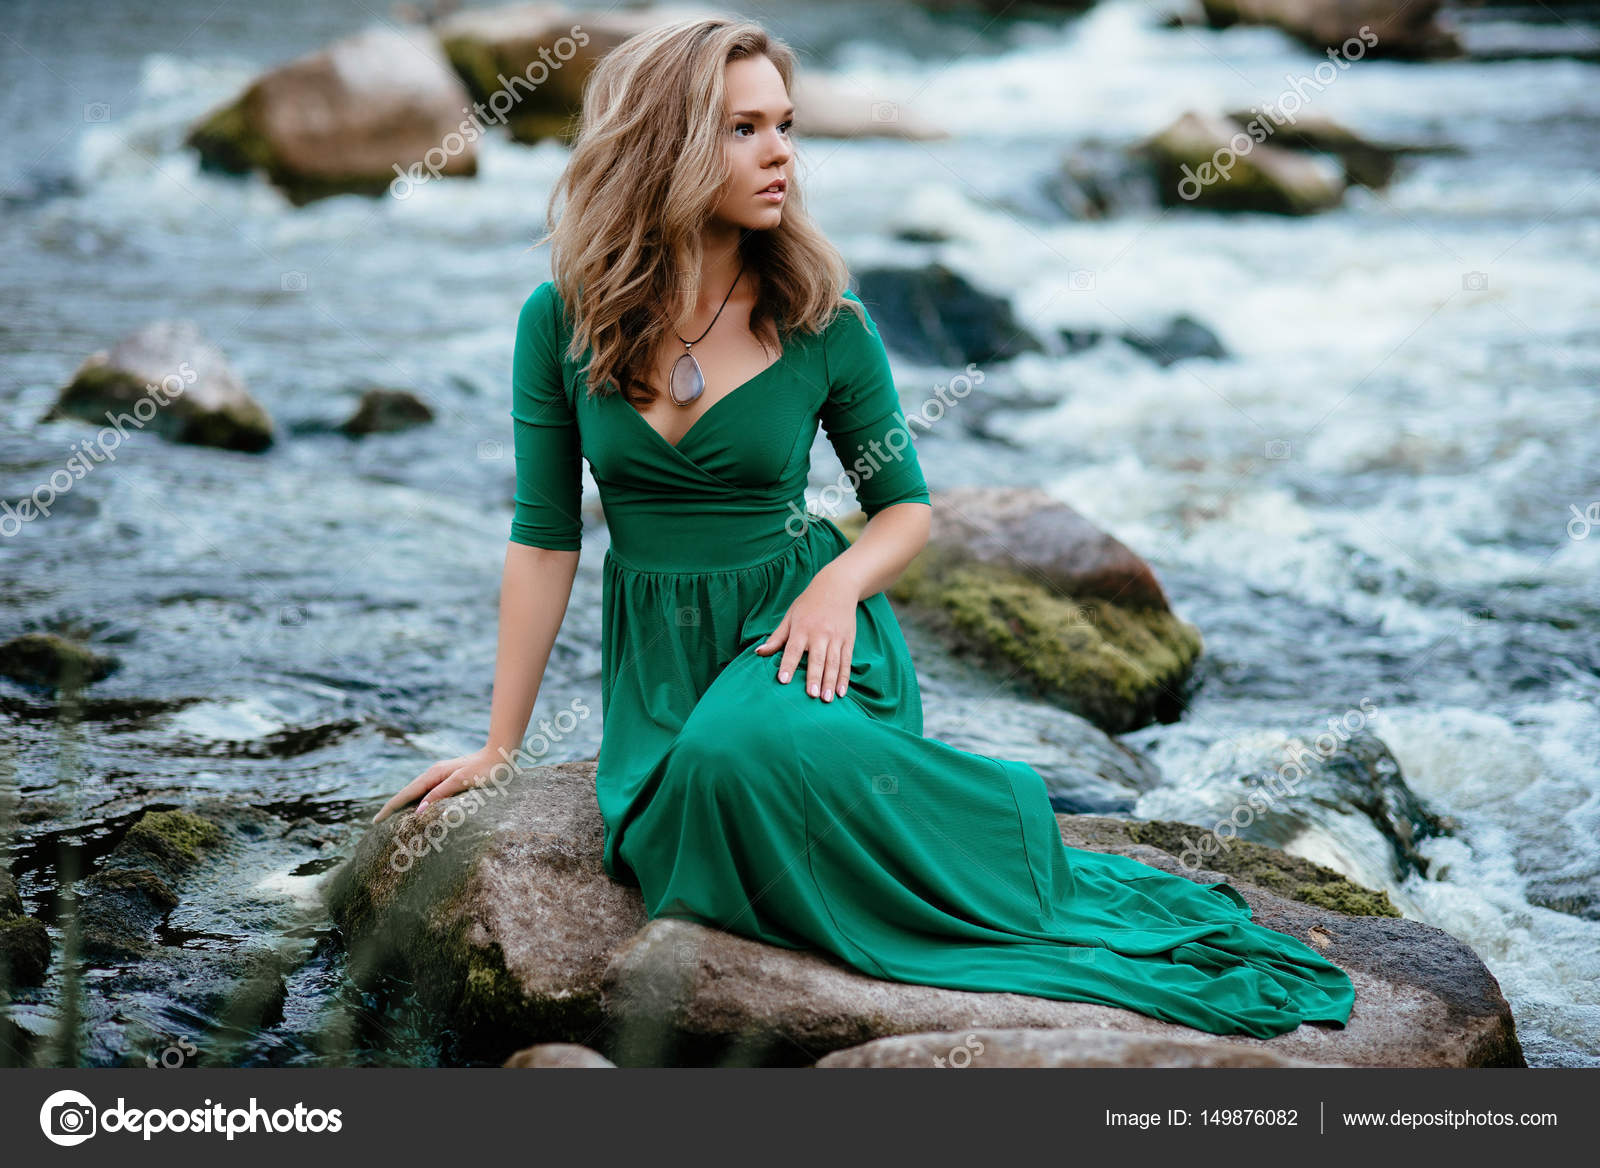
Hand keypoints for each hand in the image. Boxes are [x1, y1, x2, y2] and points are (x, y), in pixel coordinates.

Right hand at [371, 744, 509, 823]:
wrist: (502, 754)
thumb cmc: (485, 769)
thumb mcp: (462, 782)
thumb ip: (440, 795)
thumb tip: (418, 811)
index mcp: (434, 774)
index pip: (406, 794)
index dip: (391, 808)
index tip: (376, 821)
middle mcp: (434, 773)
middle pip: (408, 792)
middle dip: (392, 807)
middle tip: (377, 822)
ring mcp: (441, 775)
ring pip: (417, 792)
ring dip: (404, 804)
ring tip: (391, 817)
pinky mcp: (449, 778)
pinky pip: (427, 791)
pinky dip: (417, 800)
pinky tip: (417, 807)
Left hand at [754, 565, 858, 700]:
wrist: (837, 586)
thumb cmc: (809, 603)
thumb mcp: (790, 616)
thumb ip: (777, 637)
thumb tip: (759, 652)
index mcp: (802, 628)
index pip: (793, 649)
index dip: (788, 665)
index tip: (783, 681)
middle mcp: (820, 634)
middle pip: (816, 659)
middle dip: (814, 678)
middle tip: (812, 696)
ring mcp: (836, 638)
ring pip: (833, 663)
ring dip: (830, 682)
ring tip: (827, 699)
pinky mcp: (848, 640)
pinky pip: (846, 662)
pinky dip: (844, 678)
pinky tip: (842, 692)